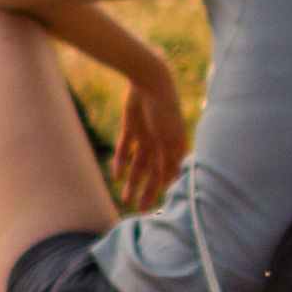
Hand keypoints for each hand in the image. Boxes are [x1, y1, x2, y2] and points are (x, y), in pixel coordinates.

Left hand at [104, 55, 192, 211]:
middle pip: (154, 173)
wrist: (149, 81)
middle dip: (147, 192)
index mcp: (175, 146)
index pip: (170, 174)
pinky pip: (125, 148)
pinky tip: (116, 175)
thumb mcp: (169, 139)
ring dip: (133, 181)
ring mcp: (146, 135)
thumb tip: (168, 183)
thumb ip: (168, 161)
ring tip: (124, 198)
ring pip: (138, 164)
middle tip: (139, 211)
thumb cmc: (165, 110)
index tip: (160, 209)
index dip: (165, 191)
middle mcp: (161, 143)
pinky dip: (120, 161)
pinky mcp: (131, 127)